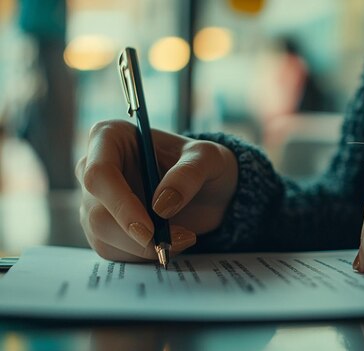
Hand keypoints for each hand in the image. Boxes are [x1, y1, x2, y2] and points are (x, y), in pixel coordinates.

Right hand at [76, 120, 237, 261]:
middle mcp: (93, 167)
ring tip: (183, 238)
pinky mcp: (102, 228)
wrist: (208, 190)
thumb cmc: (203, 164)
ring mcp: (94, 201)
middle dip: (136, 235)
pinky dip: (142, 255)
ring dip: (143, 248)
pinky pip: (112, 251)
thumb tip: (162, 205)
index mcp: (110, 137)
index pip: (98, 174)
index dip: (120, 204)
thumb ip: (189, 174)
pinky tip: (169, 243)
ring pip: (102, 235)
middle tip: (176, 241)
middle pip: (96, 212)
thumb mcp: (209, 158)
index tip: (149, 228)